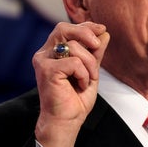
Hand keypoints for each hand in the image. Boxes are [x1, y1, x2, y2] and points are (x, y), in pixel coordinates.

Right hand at [32, 21, 109, 146]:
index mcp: (53, 51)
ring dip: (89, 63)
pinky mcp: (46, 70)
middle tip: (97, 45)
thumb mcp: (91, 70)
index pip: (67, 29)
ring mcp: (43, 61)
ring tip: (88, 79)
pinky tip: (81, 85)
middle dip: (85, 33)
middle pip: (63, 28)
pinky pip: (74, 62)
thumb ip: (95, 52)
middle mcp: (45, 53)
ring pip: (73, 46)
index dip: (85, 26)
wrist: (68, 120)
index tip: (102, 29)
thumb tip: (105, 33)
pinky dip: (83, 74)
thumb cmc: (76, 98)